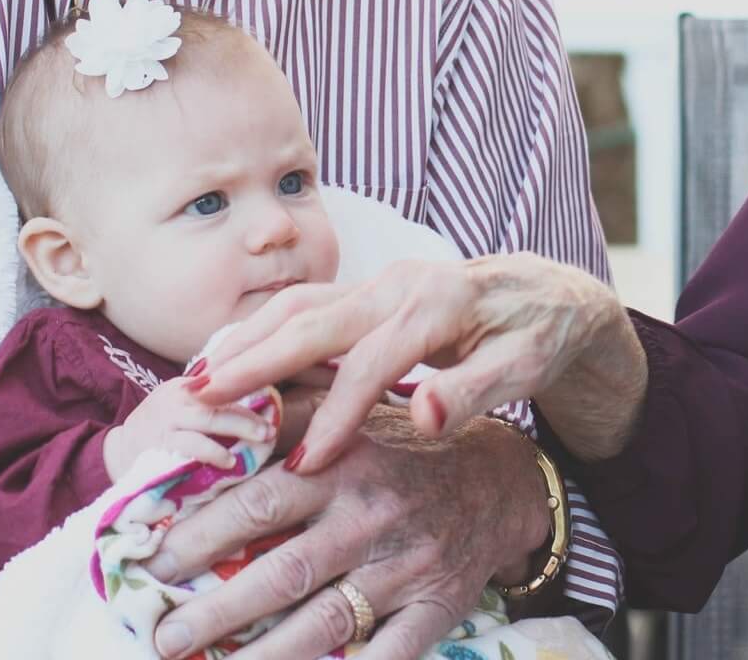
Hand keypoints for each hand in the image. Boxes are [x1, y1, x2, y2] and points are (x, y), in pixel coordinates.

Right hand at [104, 376, 277, 479]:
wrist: (117, 453)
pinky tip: (230, 461)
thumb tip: (262, 407)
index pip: (225, 378)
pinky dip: (214, 452)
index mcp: (187, 385)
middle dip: (251, 411)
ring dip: (240, 428)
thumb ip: (214, 405)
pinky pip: (192, 445)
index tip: (276, 398)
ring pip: (210, 417)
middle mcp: (177, 396)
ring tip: (262, 439)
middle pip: (222, 396)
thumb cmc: (160, 432)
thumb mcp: (184, 407)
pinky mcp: (160, 443)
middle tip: (273, 425)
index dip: (252, 385)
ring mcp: (168, 418)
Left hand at [142, 408, 546, 659]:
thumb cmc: (405, 447)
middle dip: (217, 610)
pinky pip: (388, 655)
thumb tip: (211, 398)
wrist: (502, 480)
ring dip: (262, 655)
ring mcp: (406, 568)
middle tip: (164, 635)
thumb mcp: (354, 410)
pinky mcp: (436, 609)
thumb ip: (289, 410)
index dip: (203, 533)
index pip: (261, 501)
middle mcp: (372, 517)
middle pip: (284, 572)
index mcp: (345, 464)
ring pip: (326, 622)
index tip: (155, 560)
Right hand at [193, 253, 644, 468]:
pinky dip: (263, 330)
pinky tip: (231, 358)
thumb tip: (425, 418)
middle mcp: (399, 283)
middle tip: (199, 399)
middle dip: (255, 361)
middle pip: (314, 320)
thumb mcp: (526, 368)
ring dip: (247, 339)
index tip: (304, 464)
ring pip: (299, 305)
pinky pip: (307, 307)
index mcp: (438, 303)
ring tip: (196, 378)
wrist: (552, 294)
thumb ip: (475, 391)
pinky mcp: (370, 291)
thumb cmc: (540, 336)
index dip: (336, 415)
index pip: (373, 363)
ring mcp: (380, 282)